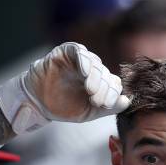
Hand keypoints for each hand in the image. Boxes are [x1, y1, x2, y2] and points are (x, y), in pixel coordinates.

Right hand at [0, 42, 129, 134]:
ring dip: (96, 78)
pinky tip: (84, 72)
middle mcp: (94, 69)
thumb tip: (127, 101)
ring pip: (96, 64)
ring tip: (90, 91)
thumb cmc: (64, 108)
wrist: (38, 103)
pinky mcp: (67, 52)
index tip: (105, 105)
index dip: (112, 94)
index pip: (114, 84)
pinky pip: (79, 52)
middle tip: (97, 101)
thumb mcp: (89, 112)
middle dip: (104, 89)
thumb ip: (108, 107)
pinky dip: (83, 60)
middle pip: (106, 74)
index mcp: (101, 82)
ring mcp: (81, 59)